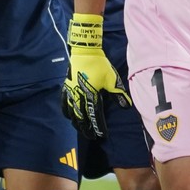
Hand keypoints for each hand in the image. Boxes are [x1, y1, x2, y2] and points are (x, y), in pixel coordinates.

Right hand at [61, 13, 130, 139]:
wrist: (85, 52)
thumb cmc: (100, 65)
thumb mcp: (112, 79)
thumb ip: (118, 93)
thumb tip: (126, 106)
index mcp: (92, 94)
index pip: (95, 115)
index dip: (99, 126)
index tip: (102, 135)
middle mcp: (79, 96)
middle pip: (81, 117)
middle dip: (86, 128)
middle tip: (91, 137)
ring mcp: (71, 92)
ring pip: (71, 112)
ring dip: (76, 123)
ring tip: (81, 129)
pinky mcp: (66, 87)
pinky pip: (63, 102)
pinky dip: (65, 111)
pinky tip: (68, 116)